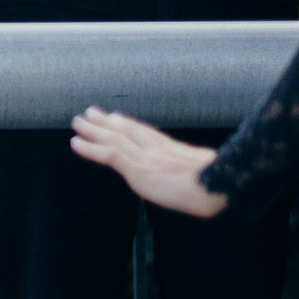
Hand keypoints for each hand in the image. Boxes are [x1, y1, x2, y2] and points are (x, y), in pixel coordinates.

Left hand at [70, 107, 226, 218]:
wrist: (220, 186)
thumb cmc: (223, 184)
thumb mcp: (212, 173)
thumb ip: (200, 172)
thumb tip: (206, 180)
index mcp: (174, 149)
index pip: (146, 133)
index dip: (129, 125)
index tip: (116, 117)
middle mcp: (157, 148)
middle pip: (127, 130)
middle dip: (107, 121)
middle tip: (91, 112)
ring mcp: (145, 157)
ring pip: (113, 138)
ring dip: (93, 129)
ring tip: (77, 121)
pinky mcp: (137, 168)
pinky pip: (108, 154)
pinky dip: (90, 148)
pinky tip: (75, 143)